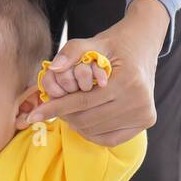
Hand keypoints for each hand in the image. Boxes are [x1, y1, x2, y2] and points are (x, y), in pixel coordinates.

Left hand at [28, 0, 169, 145]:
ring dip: (77, 124)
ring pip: (96, 131)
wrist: (143, 45)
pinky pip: (110, 138)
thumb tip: (53, 68)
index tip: (34, 115)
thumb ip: (71, 51)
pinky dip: (92, 132)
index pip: (83, 102)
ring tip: (70, 110)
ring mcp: (145, 113)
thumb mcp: (92, 42)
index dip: (56, 108)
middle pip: (89, 120)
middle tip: (54, 108)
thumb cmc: (114, 45)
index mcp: (128, 80)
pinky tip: (85, 119)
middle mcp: (140, 101)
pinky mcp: (147, 121)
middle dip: (66, 116)